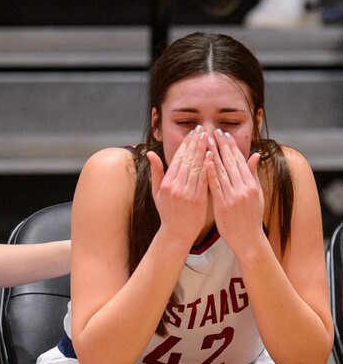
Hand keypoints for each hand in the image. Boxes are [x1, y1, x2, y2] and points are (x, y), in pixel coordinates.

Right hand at [148, 127, 209, 245]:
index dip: (185, 145)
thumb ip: (156, 172)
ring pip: (196, 168)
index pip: (177, 159)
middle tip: (201, 130)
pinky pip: (204, 180)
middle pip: (187, 160)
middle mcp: (176, 187)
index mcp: (166, 184)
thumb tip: (150, 153)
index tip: (191, 133)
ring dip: (203, 151)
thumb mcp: (157, 192)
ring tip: (208, 138)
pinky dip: (208, 167)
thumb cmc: (167, 212)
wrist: (176, 233)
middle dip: (195, 144)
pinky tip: (212, 155)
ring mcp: (187, 194)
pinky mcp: (198, 200)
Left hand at [206, 129, 263, 250]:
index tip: (224, 134)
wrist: (247, 239)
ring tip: (207, 141)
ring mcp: (233, 197)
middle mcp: (244, 189)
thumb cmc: (251, 217)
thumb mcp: (257, 195)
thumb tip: (255, 155)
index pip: (240, 161)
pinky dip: (211, 173)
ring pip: (222, 171)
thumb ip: (253, 174)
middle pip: (231, 163)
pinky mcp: (223, 205)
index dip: (231, 147)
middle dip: (222, 146)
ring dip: (214, 155)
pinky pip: (215, 186)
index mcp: (252, 185)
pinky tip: (205, 161)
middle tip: (214, 131)